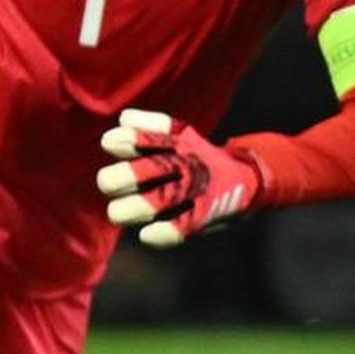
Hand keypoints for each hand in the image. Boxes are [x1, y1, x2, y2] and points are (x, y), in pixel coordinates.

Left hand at [94, 109, 267, 247]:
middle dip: (127, 175)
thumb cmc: (200, 159)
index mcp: (182, 144)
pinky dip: (163, 233)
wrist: (248, 181)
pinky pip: (182, 228)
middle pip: (157, 168)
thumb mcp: (182, 136)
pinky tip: (146, 235)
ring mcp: (197, 192)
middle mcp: (189, 165)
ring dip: (137, 207)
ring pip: (163, 200)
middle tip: (106, 182)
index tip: (108, 142)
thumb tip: (123, 118)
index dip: (131, 139)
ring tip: (116, 212)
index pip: (155, 137)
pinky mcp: (203, 218)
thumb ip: (151, 128)